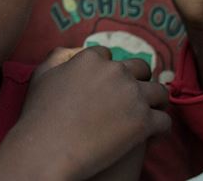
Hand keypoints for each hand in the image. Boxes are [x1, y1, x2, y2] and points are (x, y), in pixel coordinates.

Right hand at [0, 47, 169, 180]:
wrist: (47, 151)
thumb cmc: (39, 117)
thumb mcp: (40, 76)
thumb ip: (56, 57)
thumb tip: (71, 52)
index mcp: (91, 59)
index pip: (108, 56)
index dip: (109, 70)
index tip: (109, 83)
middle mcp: (115, 72)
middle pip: (140, 68)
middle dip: (139, 80)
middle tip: (135, 96)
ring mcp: (132, 96)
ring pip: (159, 92)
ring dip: (156, 102)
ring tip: (151, 113)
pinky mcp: (143, 122)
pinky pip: (164, 121)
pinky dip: (160, 128)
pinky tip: (152, 136)